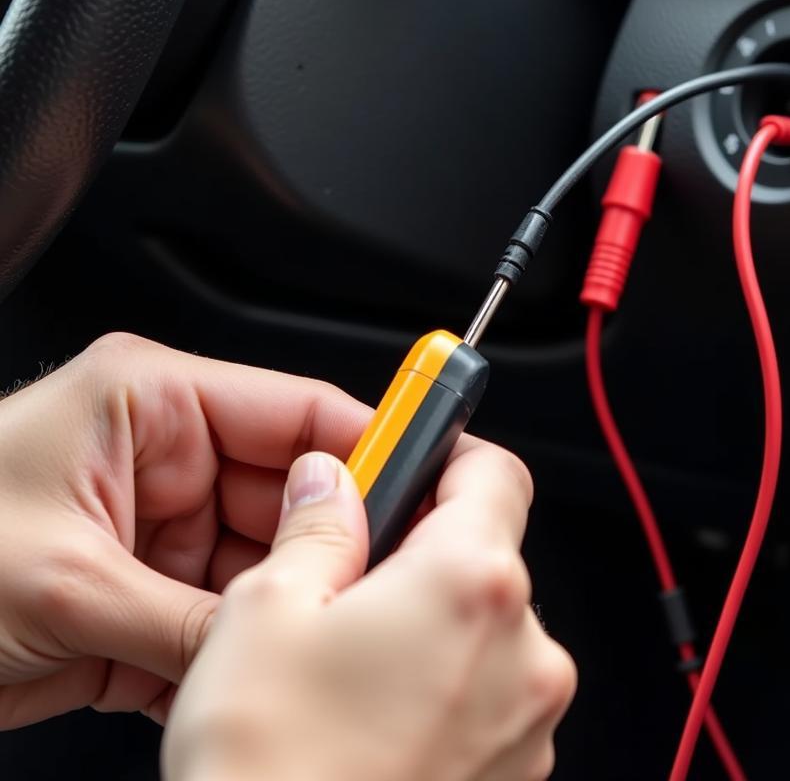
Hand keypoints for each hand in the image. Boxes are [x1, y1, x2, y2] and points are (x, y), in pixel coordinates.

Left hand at [0, 333, 373, 728]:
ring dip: (276, 614)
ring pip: (261, 568)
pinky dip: (230, 655)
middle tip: (367, 598)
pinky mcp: (140, 592)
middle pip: (289, 496)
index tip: (432, 480)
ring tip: (301, 649)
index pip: (296, 408)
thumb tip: (290, 632)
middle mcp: (163, 457)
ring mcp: (155, 529)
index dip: (370, 444)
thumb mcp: (65, 583)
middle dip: (325, 552)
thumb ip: (197, 613)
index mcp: (151, 401)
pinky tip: (238, 680)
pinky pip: (218, 620)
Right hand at [163, 444, 576, 780]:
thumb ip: (318, 525)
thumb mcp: (266, 612)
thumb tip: (330, 482)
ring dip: (431, 624)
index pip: (495, 469)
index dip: (446, 453)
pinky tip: (373, 718)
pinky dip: (443, 686)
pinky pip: (487, 696)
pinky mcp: (517, 776)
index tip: (409, 458)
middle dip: (423, 549)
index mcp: (472, 584)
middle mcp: (525, 651)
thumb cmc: (269, 773)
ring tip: (350, 664)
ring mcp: (529, 723)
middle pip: (487, 552)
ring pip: (485, 629)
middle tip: (352, 572)